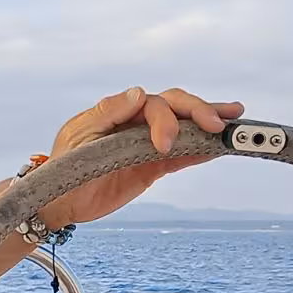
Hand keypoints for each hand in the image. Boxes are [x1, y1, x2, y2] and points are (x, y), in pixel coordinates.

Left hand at [38, 87, 244, 228]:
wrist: (58, 199)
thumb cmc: (63, 165)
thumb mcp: (79, 135)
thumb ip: (108, 113)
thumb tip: (139, 93)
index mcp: (120, 110)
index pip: (153, 104)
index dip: (165, 119)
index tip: (163, 144)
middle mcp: (138, 122)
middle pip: (176, 107)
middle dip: (199, 112)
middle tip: (218, 123)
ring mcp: (147, 143)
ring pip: (184, 127)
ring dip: (208, 123)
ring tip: (235, 120)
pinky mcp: (152, 166)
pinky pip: (181, 156)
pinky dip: (200, 152)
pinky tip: (218, 148)